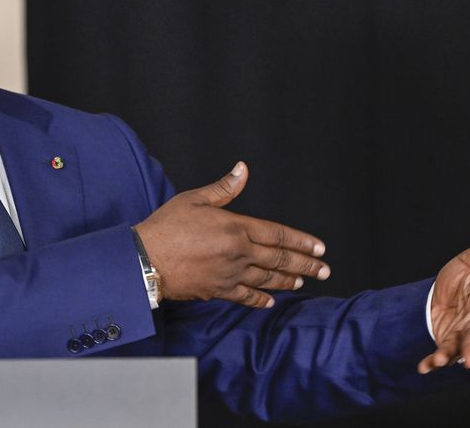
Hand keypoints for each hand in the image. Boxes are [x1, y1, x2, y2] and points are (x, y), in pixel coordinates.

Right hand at [134, 162, 328, 307]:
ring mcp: (230, 274)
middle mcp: (239, 253)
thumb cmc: (166, 226)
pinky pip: (246, 297)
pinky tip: (270, 301)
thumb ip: (224, 188)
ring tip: (302, 282)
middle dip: (305, 265)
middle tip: (324, 270)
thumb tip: (242, 170)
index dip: (301, 241)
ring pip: (267, 280)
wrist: (145, 260)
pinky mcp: (218, 290)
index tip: (319, 248)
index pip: (277, 234)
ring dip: (288, 281)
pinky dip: (260, 299)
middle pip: (279, 260)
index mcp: (236, 227)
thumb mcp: (195, 199)